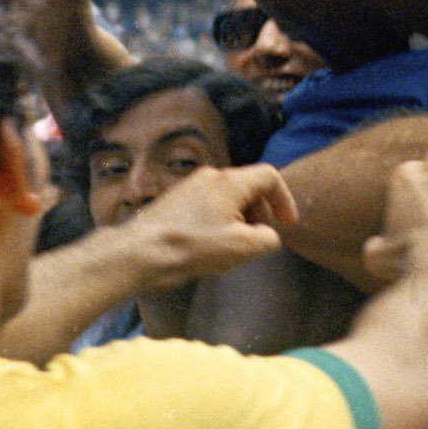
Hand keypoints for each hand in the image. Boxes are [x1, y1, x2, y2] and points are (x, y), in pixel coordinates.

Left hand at [129, 163, 300, 287]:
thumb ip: (267, 238)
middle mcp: (210, 176)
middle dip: (260, 212)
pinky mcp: (175, 200)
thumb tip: (267, 235)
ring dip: (239, 219)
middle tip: (259, 239)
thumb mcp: (241, 247)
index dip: (284, 200)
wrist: (140, 252)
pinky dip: (219, 221)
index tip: (287, 224)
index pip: (269, 177)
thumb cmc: (194, 246)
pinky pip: (208, 205)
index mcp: (231, 181)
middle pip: (248, 186)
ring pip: (227, 197)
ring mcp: (190, 186)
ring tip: (233, 247)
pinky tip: (209, 247)